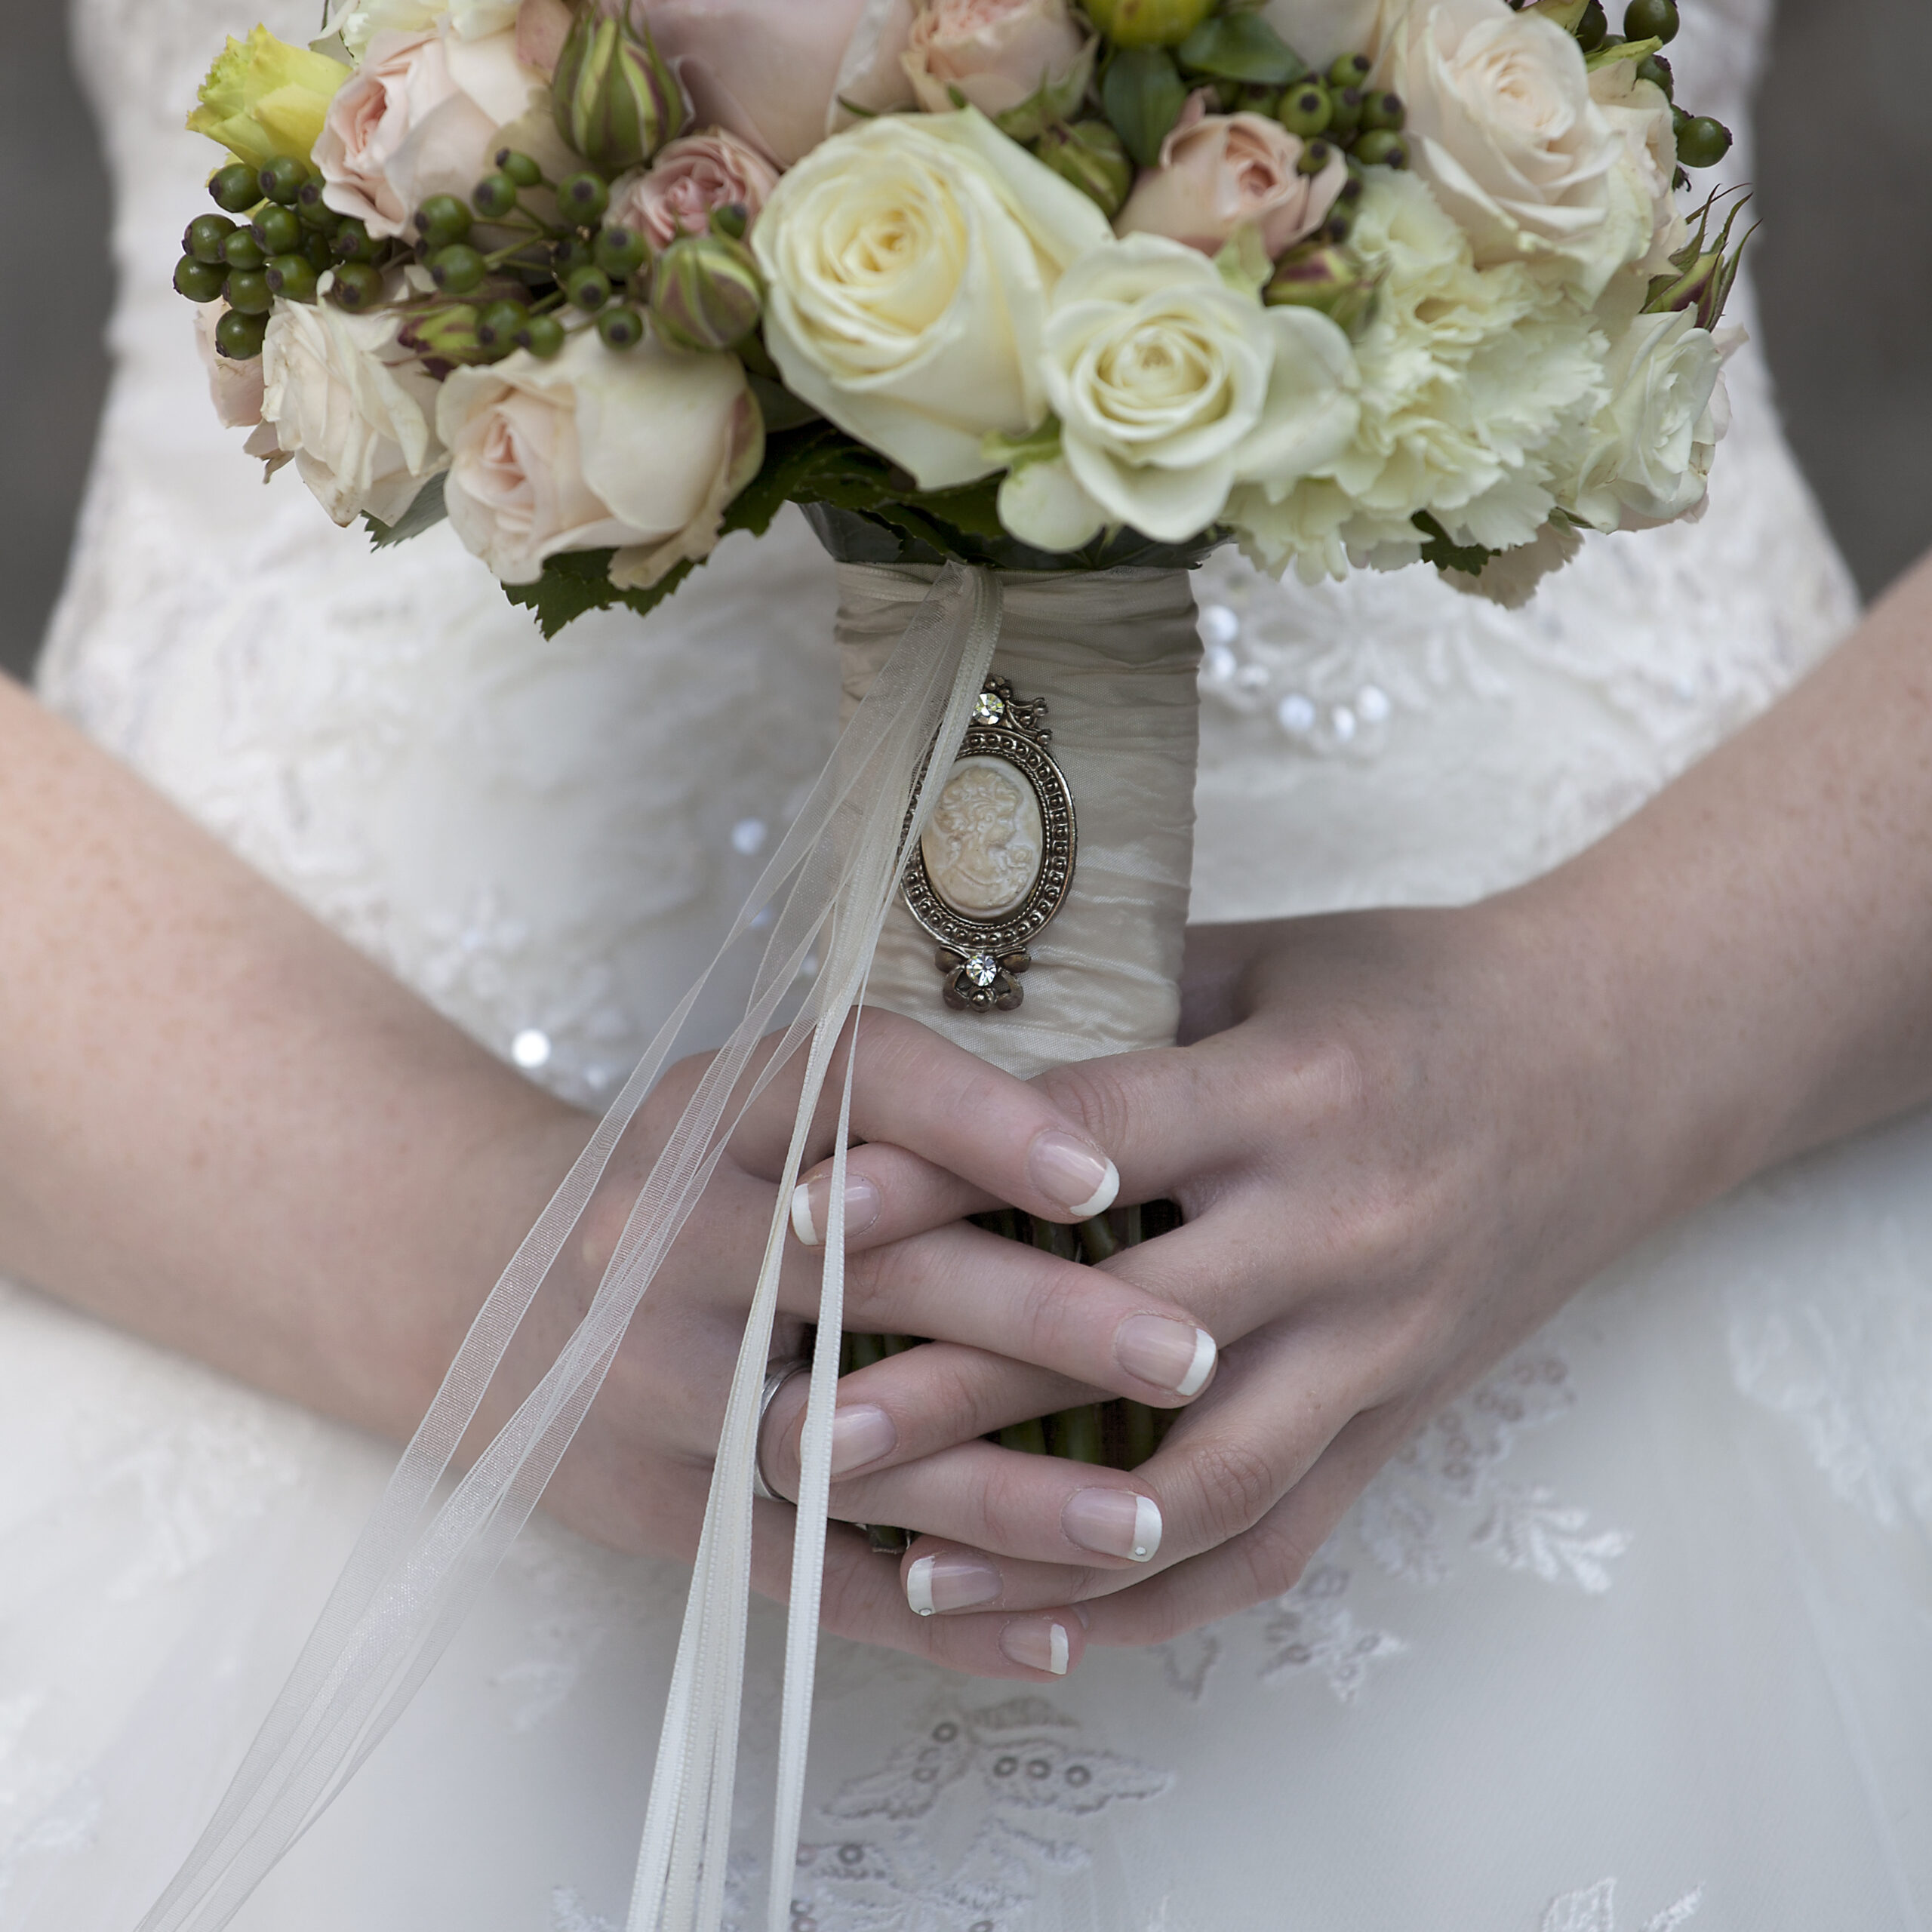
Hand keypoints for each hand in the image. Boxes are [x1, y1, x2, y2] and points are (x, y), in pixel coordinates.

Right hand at [491, 1010, 1220, 1677]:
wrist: (482, 1277)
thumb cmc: (689, 1180)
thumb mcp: (757, 1104)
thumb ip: (897, 1116)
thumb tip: (1124, 1142)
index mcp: (720, 1106)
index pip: (856, 1081)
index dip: (984, 1123)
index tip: (1109, 1176)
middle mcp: (671, 1229)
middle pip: (868, 1272)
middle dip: (1044, 1320)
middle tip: (1193, 1355)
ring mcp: (652, 1375)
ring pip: (843, 1446)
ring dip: (1005, 1497)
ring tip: (1145, 1523)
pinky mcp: (656, 1501)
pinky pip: (802, 1572)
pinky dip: (929, 1616)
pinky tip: (1050, 1637)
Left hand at [776, 898, 1685, 1645]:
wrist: (1621, 1063)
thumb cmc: (1417, 993)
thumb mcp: (1269, 958)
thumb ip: (1117, 1001)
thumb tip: (944, 1041)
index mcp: (1292, 1090)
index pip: (1085, 1145)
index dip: (937, 1179)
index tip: (803, 1216)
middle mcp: (1343, 1229)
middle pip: (1124, 1335)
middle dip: (953, 1392)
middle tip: (795, 1431)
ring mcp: (1381, 1345)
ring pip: (1207, 1477)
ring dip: (1048, 1538)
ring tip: (900, 1559)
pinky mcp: (1401, 1421)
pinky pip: (1281, 1540)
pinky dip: (1161, 1596)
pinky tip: (1050, 1616)